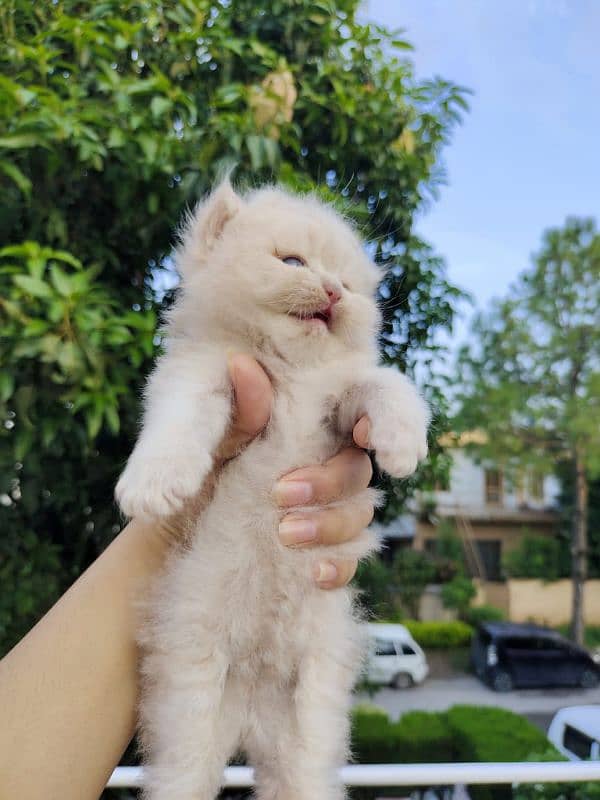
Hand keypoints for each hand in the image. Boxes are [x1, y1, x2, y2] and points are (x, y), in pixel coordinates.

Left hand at [165, 353, 373, 588]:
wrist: (175, 528)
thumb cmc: (195, 467)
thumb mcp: (204, 436)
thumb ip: (235, 410)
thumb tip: (243, 365)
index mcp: (313, 414)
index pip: (370, 399)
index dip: (389, 415)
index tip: (368, 436)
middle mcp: (329, 454)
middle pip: (359, 464)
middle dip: (330, 480)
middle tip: (283, 492)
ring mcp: (329, 502)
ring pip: (359, 510)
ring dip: (329, 524)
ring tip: (284, 534)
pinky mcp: (323, 546)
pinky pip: (351, 555)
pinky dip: (338, 565)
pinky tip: (314, 574)